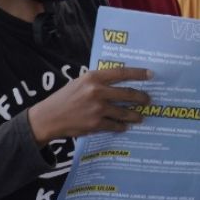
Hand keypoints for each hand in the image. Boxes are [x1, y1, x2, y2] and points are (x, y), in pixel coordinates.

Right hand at [27, 67, 151, 145]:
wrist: (48, 118)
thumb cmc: (64, 98)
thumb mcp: (80, 83)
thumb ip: (98, 81)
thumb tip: (118, 80)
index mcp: (93, 77)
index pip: (121, 73)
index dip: (138, 73)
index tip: (151, 75)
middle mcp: (97, 91)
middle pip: (128, 93)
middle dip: (141, 97)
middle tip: (148, 100)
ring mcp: (97, 108)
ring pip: (124, 112)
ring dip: (135, 115)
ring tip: (140, 116)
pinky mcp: (96, 124)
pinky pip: (115, 125)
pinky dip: (121, 126)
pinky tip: (124, 126)